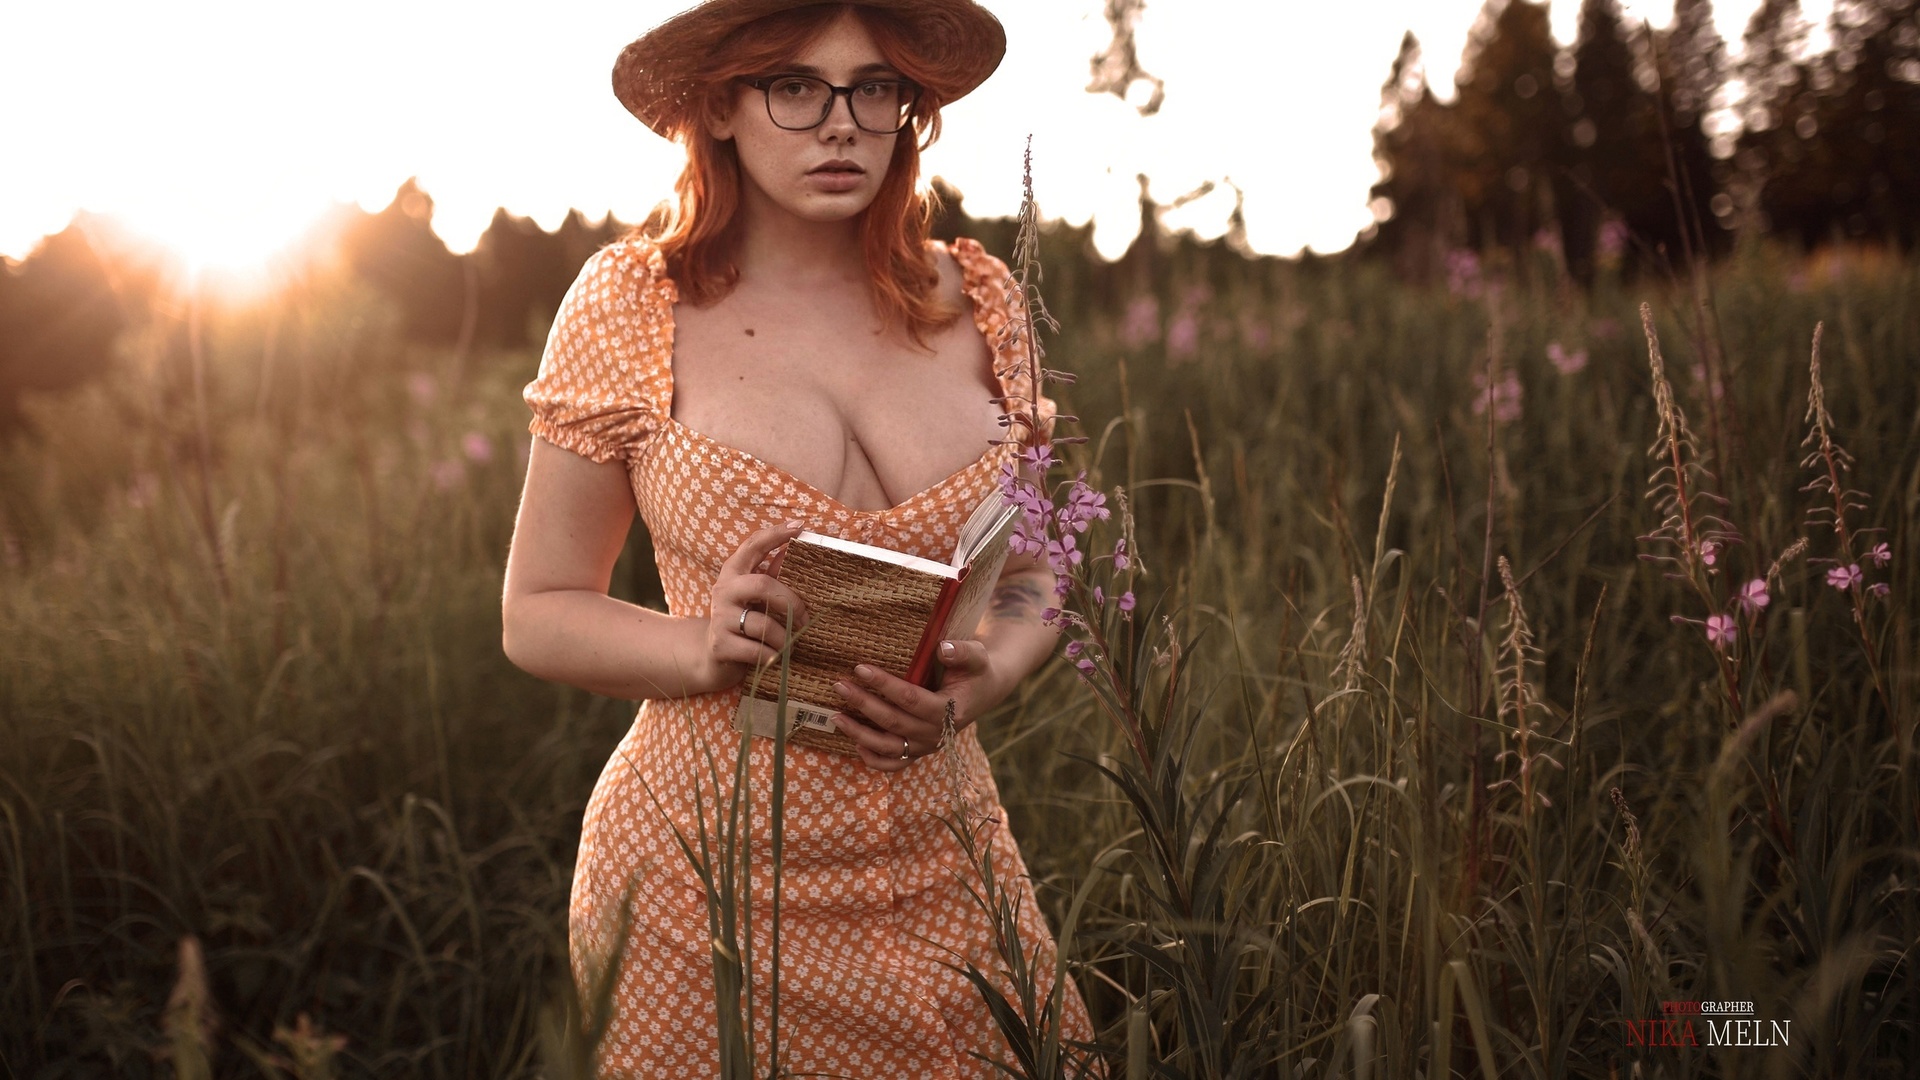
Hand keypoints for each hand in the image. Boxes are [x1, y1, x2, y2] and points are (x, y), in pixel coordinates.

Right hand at [703, 523, 810, 688]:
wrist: (714, 657)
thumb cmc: (743, 620)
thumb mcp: (757, 596)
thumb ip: (773, 575)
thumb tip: (792, 550)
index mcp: (734, 572)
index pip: (753, 544)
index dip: (776, 533)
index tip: (800, 525)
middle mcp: (723, 590)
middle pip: (763, 584)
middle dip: (791, 602)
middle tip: (806, 619)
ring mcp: (720, 618)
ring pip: (763, 623)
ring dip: (784, 638)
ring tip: (790, 646)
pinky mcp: (720, 645)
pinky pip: (756, 649)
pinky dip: (771, 655)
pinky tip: (775, 658)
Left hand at [830, 639, 1003, 772]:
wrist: (983, 691)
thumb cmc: (975, 669)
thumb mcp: (978, 655)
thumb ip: (963, 651)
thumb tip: (943, 648)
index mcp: (950, 709)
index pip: (910, 699)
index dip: (884, 685)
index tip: (860, 668)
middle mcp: (937, 733)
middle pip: (893, 721)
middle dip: (863, 704)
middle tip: (839, 686)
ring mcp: (926, 746)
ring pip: (888, 747)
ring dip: (859, 733)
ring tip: (835, 716)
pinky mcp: (918, 751)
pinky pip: (893, 764)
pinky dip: (873, 760)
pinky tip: (855, 744)